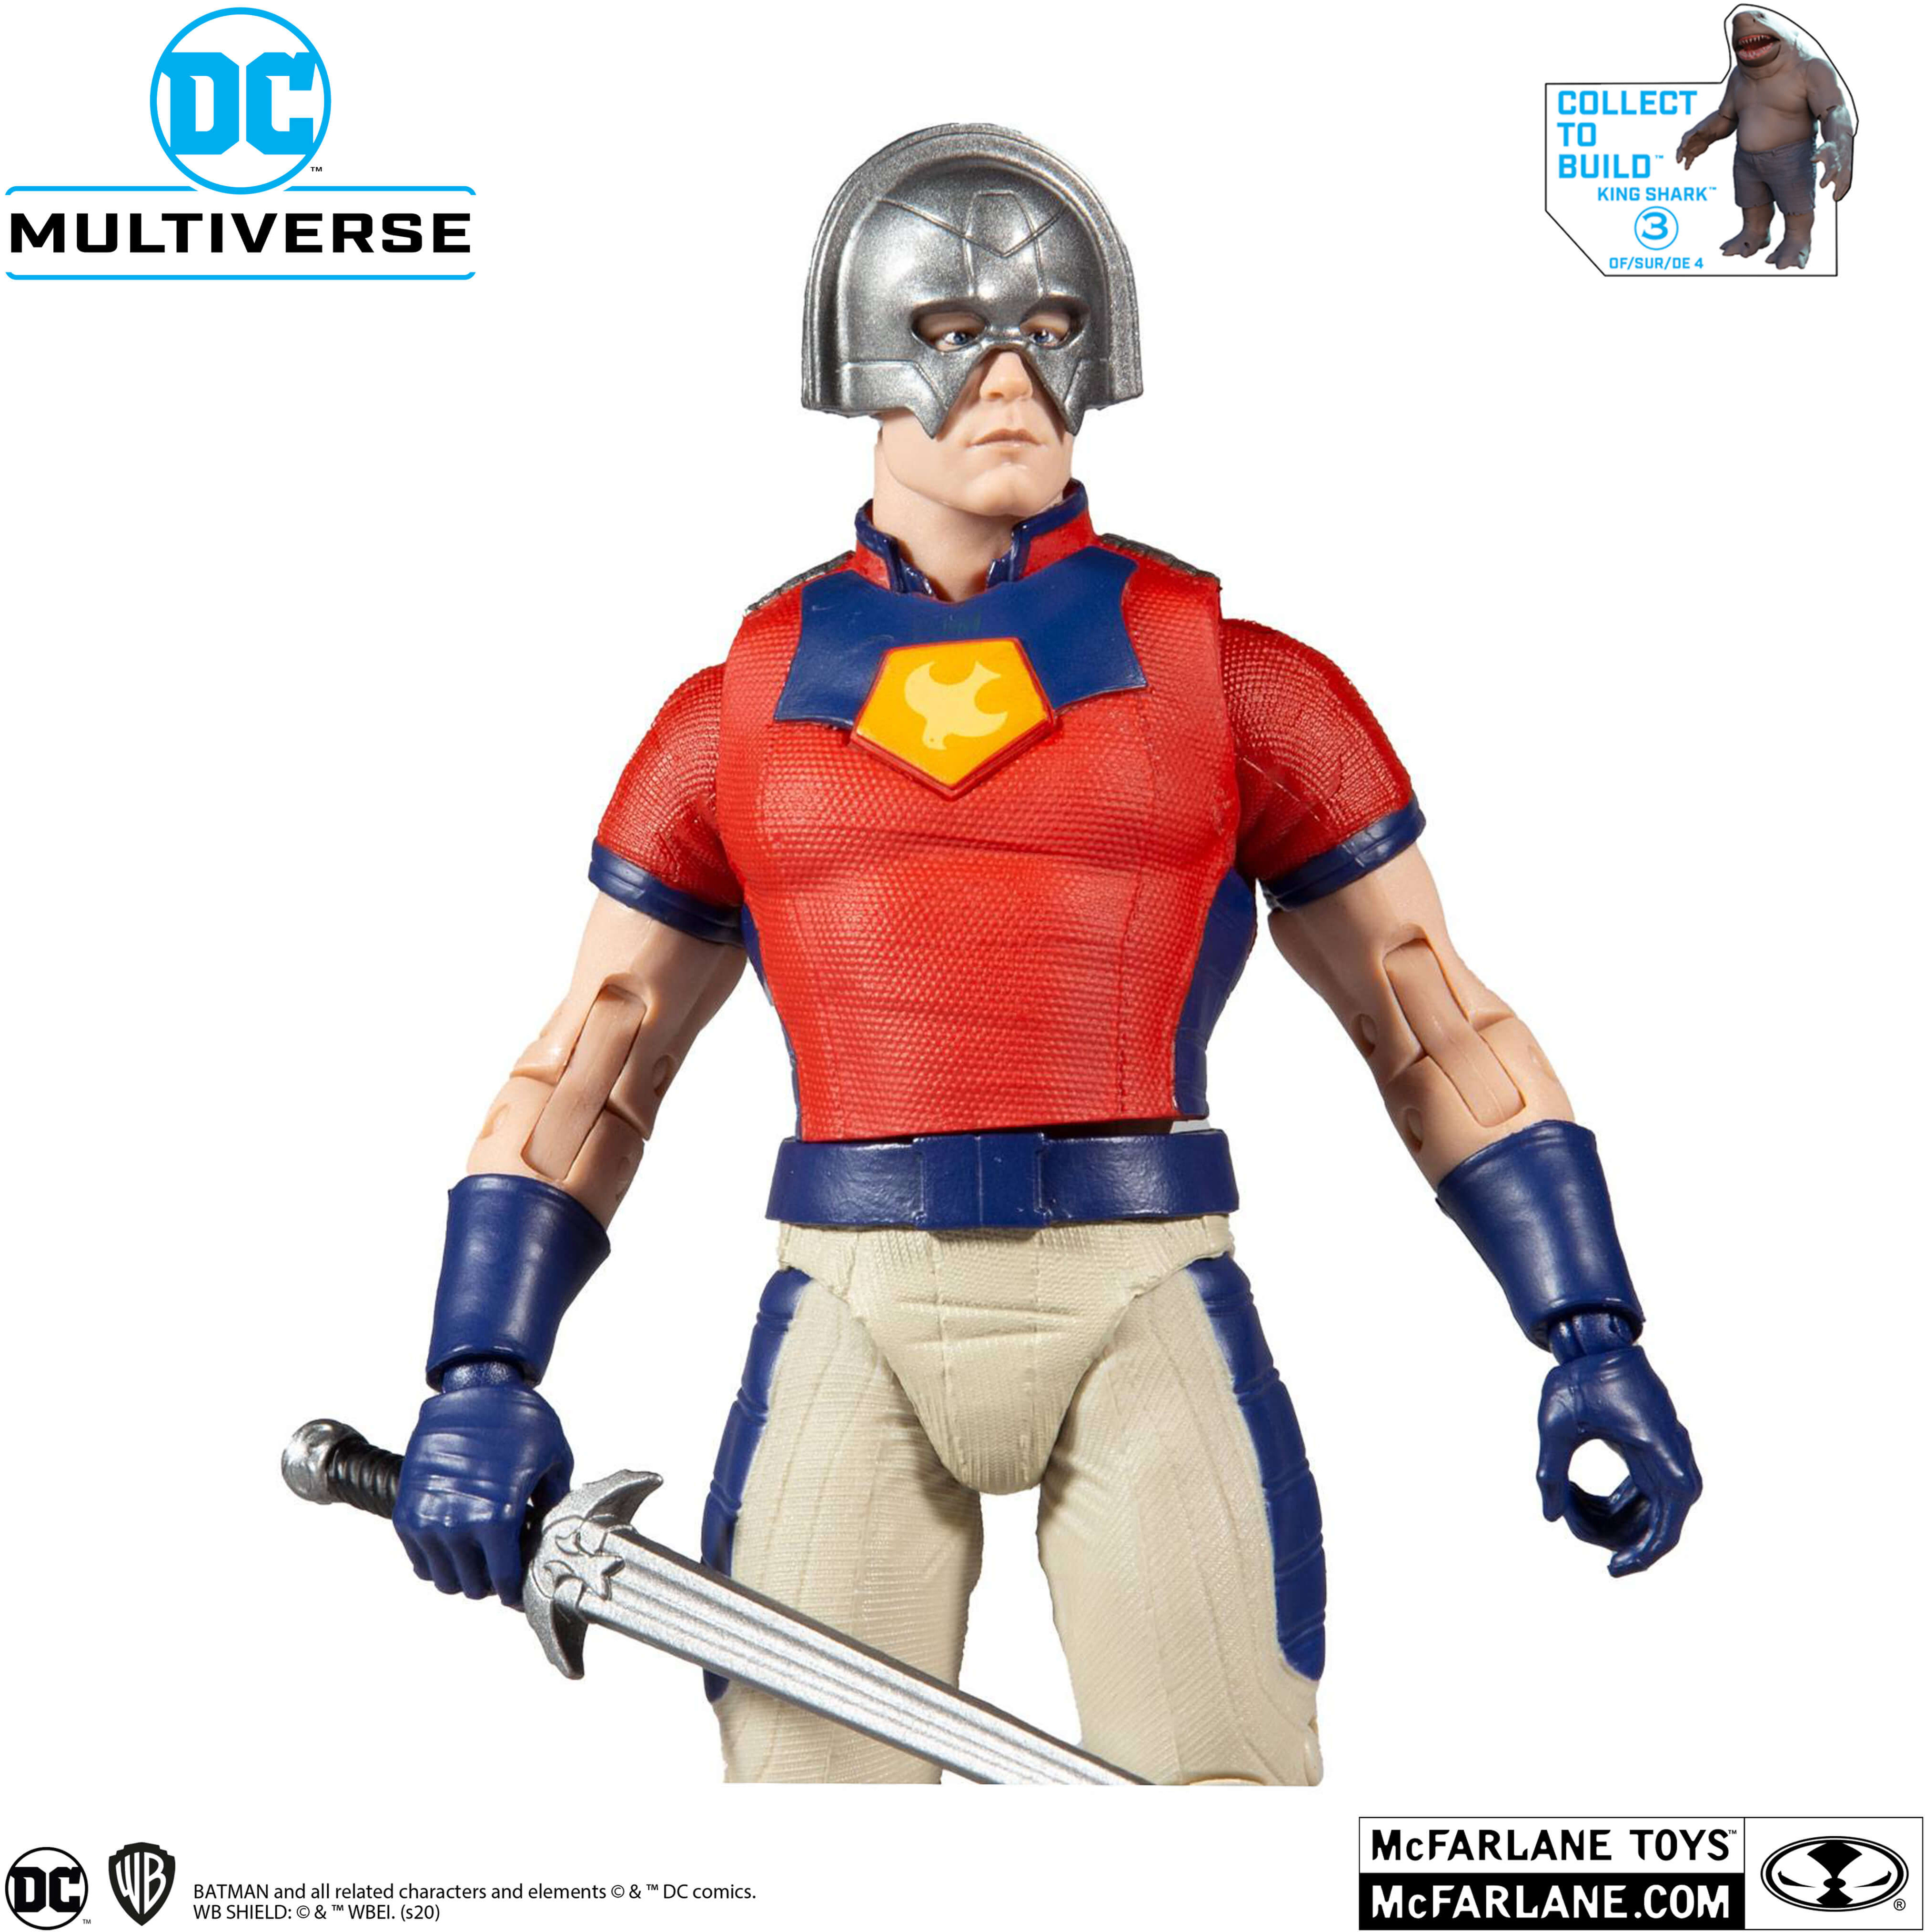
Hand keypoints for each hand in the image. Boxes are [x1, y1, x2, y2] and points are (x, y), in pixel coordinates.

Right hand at [394, 1366, 573, 1603]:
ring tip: (479, 1553)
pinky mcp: (406, 1511)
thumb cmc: (516, 1418)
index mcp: (497, 1519)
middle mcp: (458, 1525)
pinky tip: (455, 1543)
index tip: (520, 1588)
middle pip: (472, 1587)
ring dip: (462, 1573)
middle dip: (491, 1581)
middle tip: (502, 1563)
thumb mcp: (554, 1459)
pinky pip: (418, 1560)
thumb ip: (553, 1504)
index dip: (516, 1591)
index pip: (504, 1582)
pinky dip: (436, 1560)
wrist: (473, 1388)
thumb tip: (551, 1533)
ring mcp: (427, 1521)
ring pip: (443, 1580)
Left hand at [1536, 1346, 1701, 1575]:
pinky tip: (1574, 1497)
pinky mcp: (1650, 1451)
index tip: (1613, 1569)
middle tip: (1574, 1529)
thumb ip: (1550, 1471)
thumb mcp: (1555, 1422)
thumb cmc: (1577, 1376)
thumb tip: (1550, 1516)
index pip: (1669, 1520)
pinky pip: (1639, 1492)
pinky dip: (1611, 1503)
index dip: (1646, 1552)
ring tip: (1566, 1503)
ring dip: (1610, 1518)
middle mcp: (1671, 1455)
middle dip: (1618, 1537)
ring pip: (1648, 1509)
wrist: (1594, 1340)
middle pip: (1659, 1521)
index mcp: (1657, 1449)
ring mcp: (1663, 1454)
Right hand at [1676, 126, 1712, 168]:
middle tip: (1678, 158)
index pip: (1685, 140)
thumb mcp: (1702, 128)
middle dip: (1679, 154)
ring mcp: (1687, 151)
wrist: (1705, 135)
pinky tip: (1686, 168)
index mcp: (1687, 137)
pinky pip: (1688, 161)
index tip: (1684, 146)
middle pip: (1680, 149)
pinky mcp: (1691, 155)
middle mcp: (1685, 144)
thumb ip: (1700, 129)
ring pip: (1682, 156)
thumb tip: (1699, 129)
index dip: (1684, 143)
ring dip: (1680, 158)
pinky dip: (1687, 165)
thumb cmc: (1703, 130)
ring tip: (1679, 161)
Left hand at [1814, 140, 1850, 199]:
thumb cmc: (1829, 150)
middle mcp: (1842, 167)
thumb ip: (1817, 155)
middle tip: (1834, 198)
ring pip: (1846, 182)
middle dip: (1839, 189)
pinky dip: (1845, 189)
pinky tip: (1839, 196)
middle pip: (1841, 179)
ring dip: (1842, 191)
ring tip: (1836, 199)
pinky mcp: (1848, 172)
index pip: (1831, 171)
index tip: (1822, 185)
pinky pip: (1848, 182)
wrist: (1841, 144)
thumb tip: (1812, 159)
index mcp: (1835, 162)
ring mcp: (1846, 170)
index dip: (1827, 178)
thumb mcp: (1822, 150)